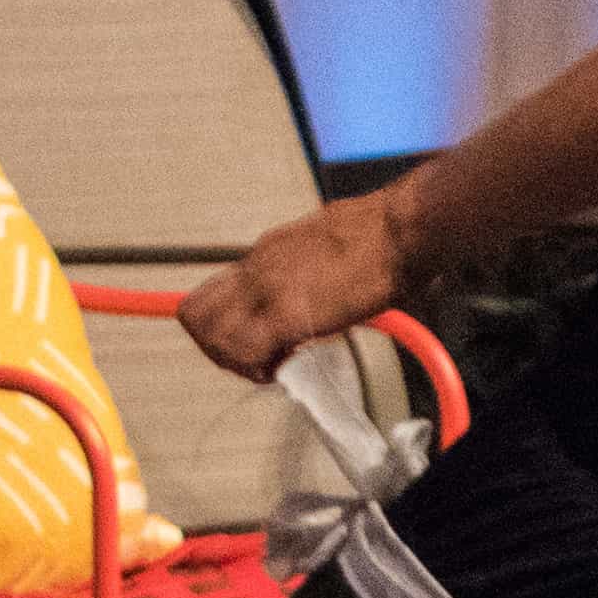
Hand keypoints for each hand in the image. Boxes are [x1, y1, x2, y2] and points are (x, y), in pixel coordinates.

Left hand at [182, 193, 406, 380]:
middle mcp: (257, 269)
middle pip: (195, 314)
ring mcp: (267, 290)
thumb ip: (312, 266)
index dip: (226, 325)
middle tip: (252, 358)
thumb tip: (322, 285)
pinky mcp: (287, 314)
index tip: (254, 339)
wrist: (402, 229)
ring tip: (270, 365)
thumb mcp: (329, 242)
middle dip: (217, 346)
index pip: (214, 292)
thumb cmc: (384, 233)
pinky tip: (286, 367)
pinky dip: (256, 368)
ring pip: (209, 335)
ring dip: (235, 360)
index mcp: (267, 252)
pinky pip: (244, 351)